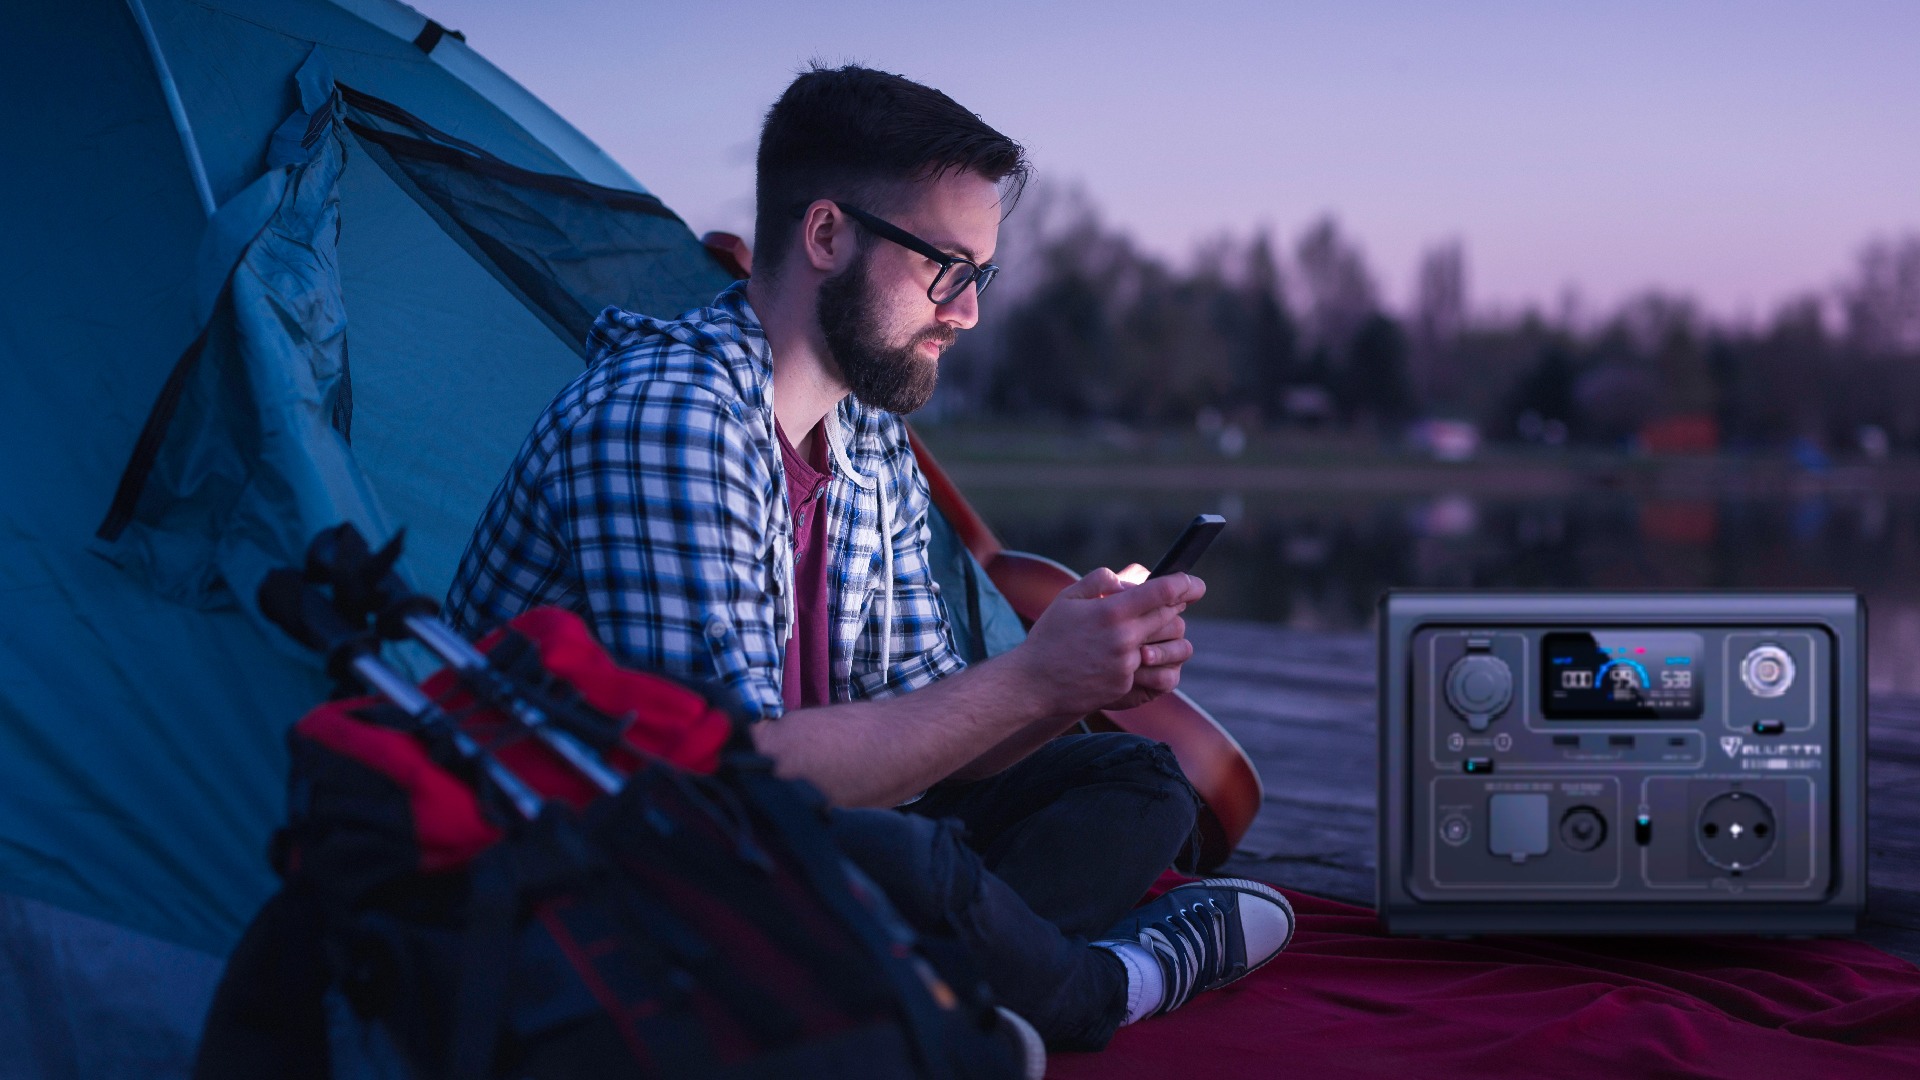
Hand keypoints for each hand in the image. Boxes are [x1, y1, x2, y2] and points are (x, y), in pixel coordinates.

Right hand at [1010, 568, 1205, 717]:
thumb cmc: (1049, 637)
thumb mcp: (1068, 598)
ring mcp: (1127, 665)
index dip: (1185, 584)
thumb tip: (1128, 580)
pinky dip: (1144, 658)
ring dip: (1166, 634)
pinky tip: (1129, 654)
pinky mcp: (1125, 685)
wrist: (1033, 684)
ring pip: (1166, 645)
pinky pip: (1148, 668)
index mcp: (1112, 611)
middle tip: (1175, 601)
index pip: (1163, 592)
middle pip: (1170, 617)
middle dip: (1176, 607)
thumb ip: (1100, 580)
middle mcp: (1124, 638)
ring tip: (1153, 628)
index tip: (1195, 583)